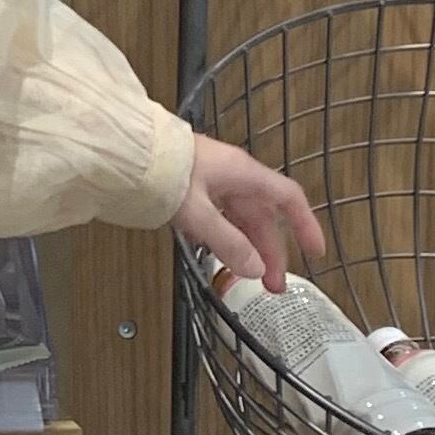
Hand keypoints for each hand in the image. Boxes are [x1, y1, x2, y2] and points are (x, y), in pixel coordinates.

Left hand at [174, 136, 324, 290]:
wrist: (119, 149)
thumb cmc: (160, 171)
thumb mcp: (196, 211)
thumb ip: (227, 241)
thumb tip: (255, 269)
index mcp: (242, 174)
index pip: (287, 198)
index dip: (305, 225)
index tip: (315, 253)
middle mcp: (231, 175)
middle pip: (261, 216)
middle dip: (270, 251)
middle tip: (272, 286)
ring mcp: (210, 180)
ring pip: (238, 218)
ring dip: (246, 248)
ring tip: (248, 278)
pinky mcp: (189, 187)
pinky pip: (216, 215)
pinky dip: (222, 237)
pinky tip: (217, 255)